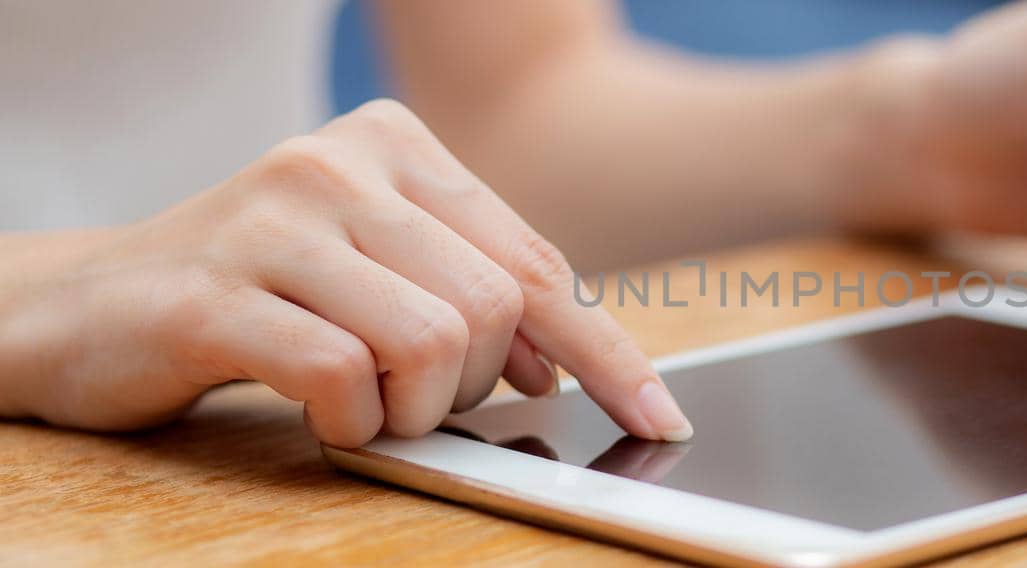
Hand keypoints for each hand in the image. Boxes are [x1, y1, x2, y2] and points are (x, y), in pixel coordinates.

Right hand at [0, 100, 691, 446]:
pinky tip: (320, 411)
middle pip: (495, 310)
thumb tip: (565, 361)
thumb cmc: (254, 292)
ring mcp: (273, 219)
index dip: (607, 353)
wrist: (83, 306)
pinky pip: (341, 377)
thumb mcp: (376, 270)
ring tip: (362, 403)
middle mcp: (339, 163)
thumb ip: (470, 294)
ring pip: (432, 341)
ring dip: (412, 408)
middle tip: (416, 399)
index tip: (658, 413)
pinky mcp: (214, 292)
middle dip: (475, 386)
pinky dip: (350, 421)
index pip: (536, 264)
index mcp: (395, 145)